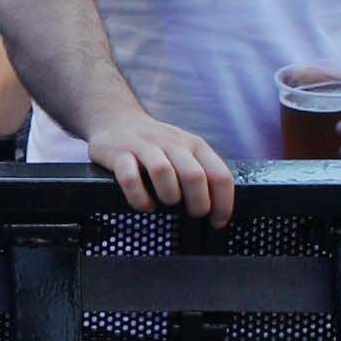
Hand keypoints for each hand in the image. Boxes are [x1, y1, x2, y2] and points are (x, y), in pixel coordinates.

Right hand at [81, 109, 237, 222]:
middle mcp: (172, 143)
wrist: (117, 119)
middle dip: (197, 204)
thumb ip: (201, 173)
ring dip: (168, 196)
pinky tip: (144, 204)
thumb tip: (216, 210)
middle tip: (193, 214)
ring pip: (163, 172)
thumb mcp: (185, 151)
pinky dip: (139, 198)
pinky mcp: (119, 153)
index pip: (220, 175)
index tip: (218, 221)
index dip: (223, 204)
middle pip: (194, 176)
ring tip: (166, 203)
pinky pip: (130, 179)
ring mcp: (144, 146)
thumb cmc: (157, 145)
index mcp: (194, 145)